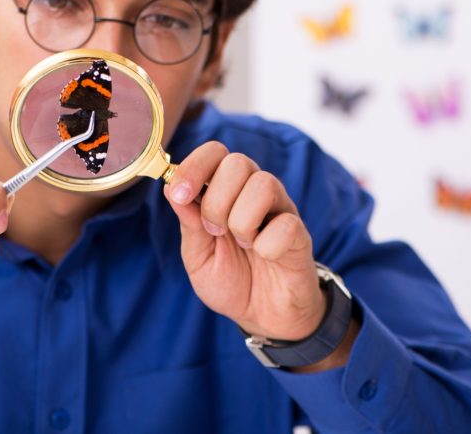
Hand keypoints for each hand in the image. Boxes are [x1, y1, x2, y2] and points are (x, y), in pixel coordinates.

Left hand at [163, 142, 325, 341]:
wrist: (265, 317)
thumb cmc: (232, 282)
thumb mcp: (198, 256)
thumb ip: (188, 223)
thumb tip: (170, 188)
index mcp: (226, 191)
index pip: (214, 152)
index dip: (194, 166)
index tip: (179, 195)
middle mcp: (254, 192)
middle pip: (238, 162)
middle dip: (216, 201)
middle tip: (215, 231)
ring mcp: (280, 209)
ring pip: (263, 183)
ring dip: (242, 221)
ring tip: (243, 245)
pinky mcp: (300, 232)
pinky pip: (286, 223)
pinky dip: (267, 246)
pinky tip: (265, 256)